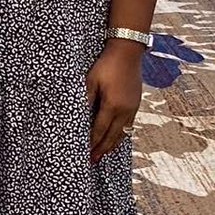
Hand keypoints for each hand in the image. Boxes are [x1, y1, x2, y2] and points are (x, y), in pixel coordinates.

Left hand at [86, 39, 143, 162]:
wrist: (127, 53)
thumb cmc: (106, 65)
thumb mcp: (90, 80)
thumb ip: (85, 98)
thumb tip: (78, 115)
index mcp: (112, 106)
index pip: (99, 129)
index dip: (92, 142)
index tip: (85, 152)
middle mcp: (125, 111)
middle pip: (113, 136)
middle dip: (102, 149)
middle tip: (93, 161)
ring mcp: (132, 108)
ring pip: (122, 133)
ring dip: (112, 144)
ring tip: (103, 153)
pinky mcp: (136, 104)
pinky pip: (128, 125)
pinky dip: (120, 134)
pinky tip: (116, 137)